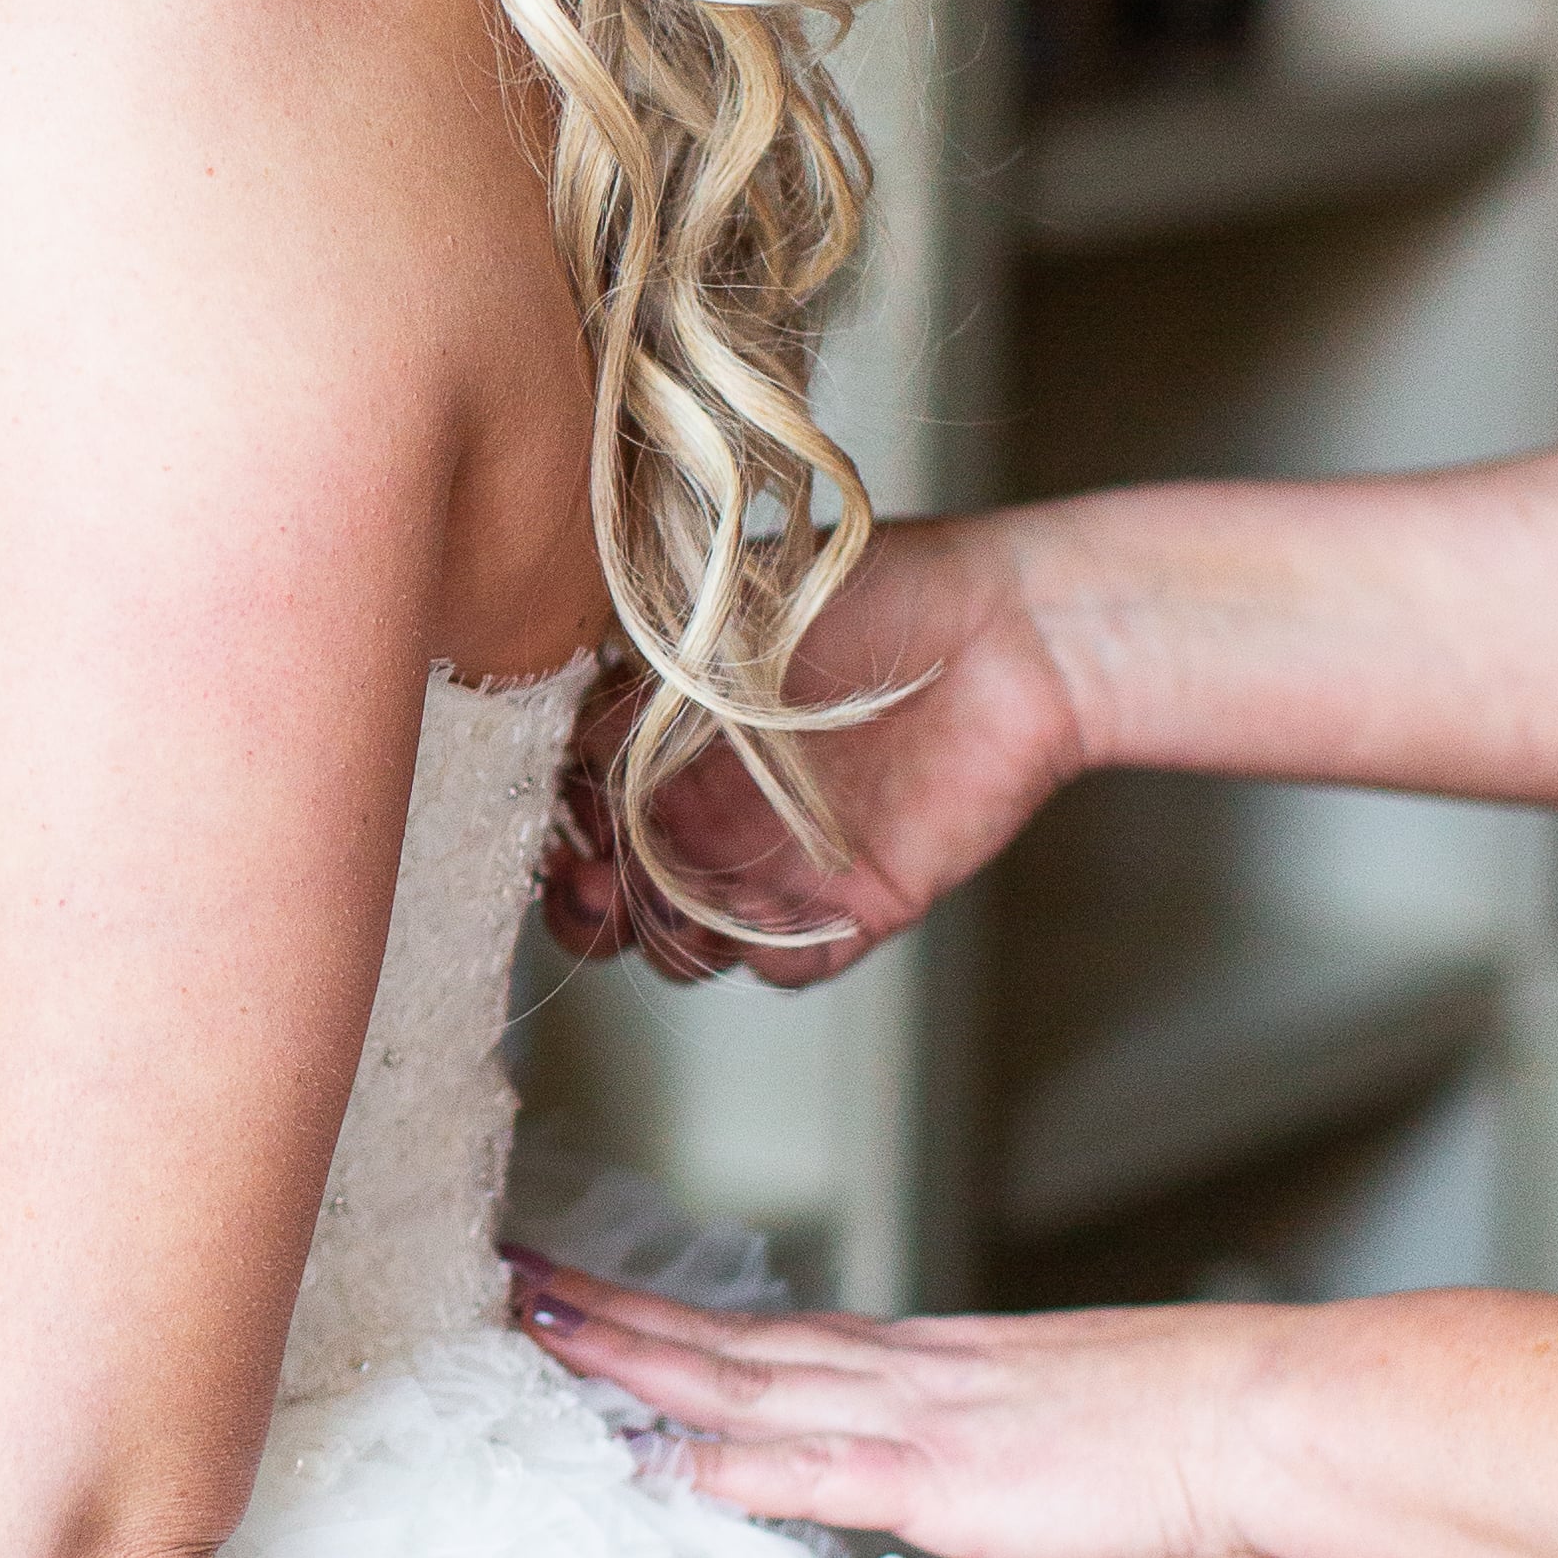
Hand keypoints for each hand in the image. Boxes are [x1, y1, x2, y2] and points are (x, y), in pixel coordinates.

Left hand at [507, 1255, 1281, 1557]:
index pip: (769, 1339)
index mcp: (923, 1367)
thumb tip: (948, 1489)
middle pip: (726, 1342)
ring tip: (537, 1326)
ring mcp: (908, 1417)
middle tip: (513, 1281)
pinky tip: (643, 1455)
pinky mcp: (934, 1476)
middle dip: (613, 1317)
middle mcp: (896, 1375)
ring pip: (737, 1382)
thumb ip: (979, 1463)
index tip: (597, 1300)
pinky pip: (800, 1470)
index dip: (674, 1324)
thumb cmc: (1183, 1436)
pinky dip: (715, 1462)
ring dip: (632, 1359)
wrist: (1255, 1413)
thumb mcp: (1054, 1443)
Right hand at [539, 516, 1089, 987]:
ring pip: (686, 948)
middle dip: (587, 909)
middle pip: (614, 899)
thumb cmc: (873, 588)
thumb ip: (646, 684)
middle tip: (592, 885)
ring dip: (667, 942)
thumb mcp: (730, 617)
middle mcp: (710, 809)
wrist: (1012, 629)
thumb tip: (567, 745)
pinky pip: (786, 969)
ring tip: (678, 907)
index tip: (545, 821)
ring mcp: (777, 862)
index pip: (573, 805)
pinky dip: (768, 960)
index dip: (548, 826)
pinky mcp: (853, 905)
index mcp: (665, 738)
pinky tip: (771, 919)